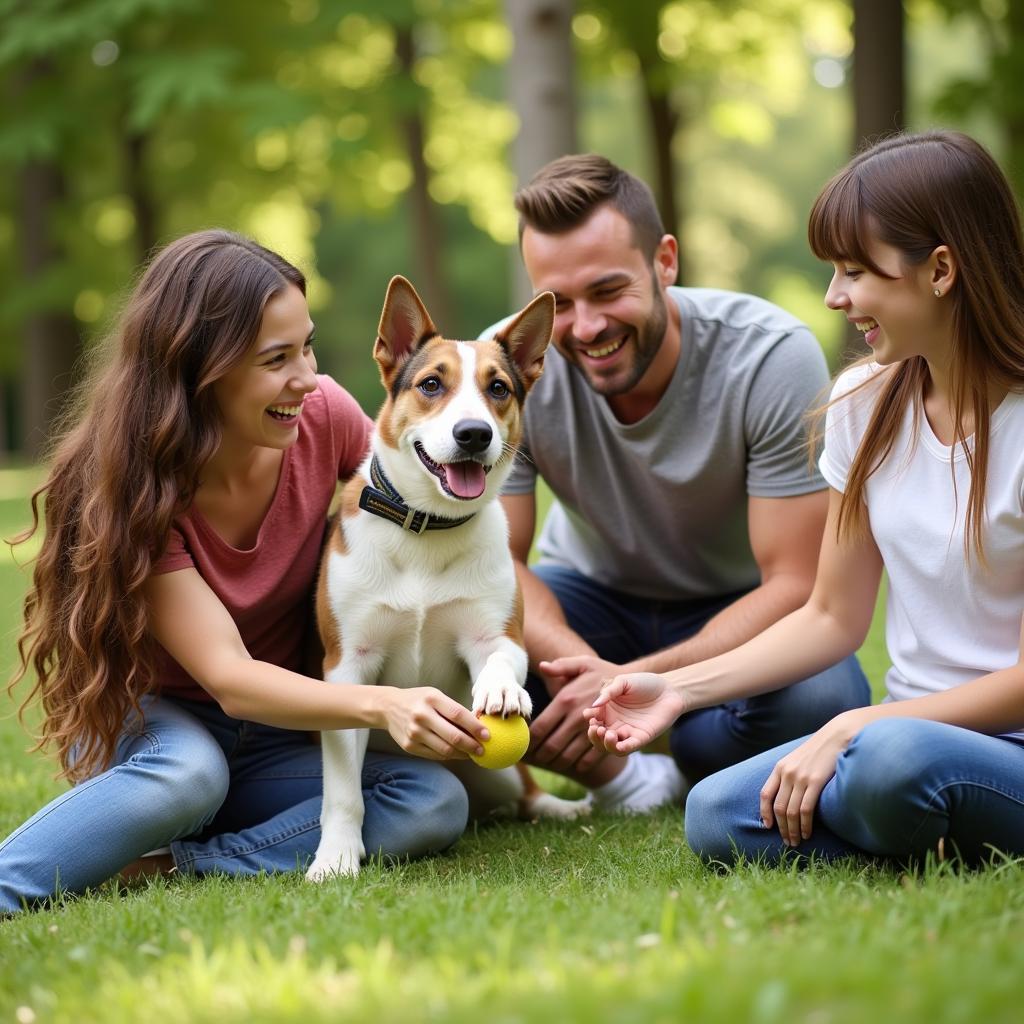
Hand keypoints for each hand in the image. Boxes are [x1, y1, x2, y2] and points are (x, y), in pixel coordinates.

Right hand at [381, 687, 488, 760]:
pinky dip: (449, 756)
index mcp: (431, 699)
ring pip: (445, 750)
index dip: (475, 727)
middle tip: (483, 750)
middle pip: (453, 736)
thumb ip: (453, 709)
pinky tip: (457, 754)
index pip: (458, 715)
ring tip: (472, 754)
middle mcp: (422, 715)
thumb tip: (478, 725)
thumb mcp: (435, 696)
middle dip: (472, 746)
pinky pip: (435, 755)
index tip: (487, 735)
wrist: (389, 707)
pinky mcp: (409, 746)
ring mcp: (414, 732)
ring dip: (462, 754)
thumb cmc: (419, 700)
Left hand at [529, 655, 622, 772]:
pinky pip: (588, 761)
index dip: (528, 741)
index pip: (540, 728)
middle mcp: (577, 718)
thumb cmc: (603, 672)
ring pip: (567, 757)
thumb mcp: (583, 663)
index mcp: (566, 700)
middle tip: (531, 759)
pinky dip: (577, 766)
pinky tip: (571, 764)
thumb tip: (542, 666)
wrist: (636, 682)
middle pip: (551, 746)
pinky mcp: (607, 740)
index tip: (522, 745)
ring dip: (554, 764)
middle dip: (538, 757)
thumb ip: (561, 666)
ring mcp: (592, 731)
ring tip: (546, 764)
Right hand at [584, 672, 686, 754]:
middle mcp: (615, 723)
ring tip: (607, 733)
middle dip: (593, 735)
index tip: (590, 714)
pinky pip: (628, 748)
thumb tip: (594, 704)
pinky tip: (616, 741)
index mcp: (608, 709)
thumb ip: (609, 691)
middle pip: (598, 737)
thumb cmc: (646, 683)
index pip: (593, 719)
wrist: (670, 689)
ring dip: (604, 743)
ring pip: (610, 746)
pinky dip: (620, 748)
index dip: (589, 719)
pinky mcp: (641, 739)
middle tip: (596, 728)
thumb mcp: (624, 682)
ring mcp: (628, 732)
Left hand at [759, 709, 867, 845]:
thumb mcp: (798, 759)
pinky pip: (805, 809)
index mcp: (780, 768)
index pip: (765, 794)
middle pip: (778, 808)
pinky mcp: (815, 782)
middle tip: (787, 842)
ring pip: (790, 812)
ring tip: (797, 842)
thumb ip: (790, 774)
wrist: (837, 736)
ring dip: (793, 830)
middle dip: (781, 828)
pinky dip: (805, 825)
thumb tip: (788, 795)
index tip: (768, 827)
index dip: (765, 813)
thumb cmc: (820, 750)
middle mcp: (787, 773)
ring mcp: (800, 778)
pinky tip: (807, 833)